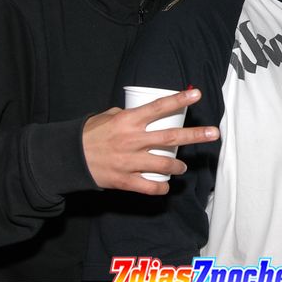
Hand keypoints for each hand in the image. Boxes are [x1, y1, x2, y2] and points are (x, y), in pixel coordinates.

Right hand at [82, 88, 218, 194]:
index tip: (197, 94)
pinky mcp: (125, 180)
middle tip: (214, 133)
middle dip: (196, 135)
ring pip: (165, 163)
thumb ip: (127, 115)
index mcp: (128, 120)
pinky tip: (165, 186)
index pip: (159, 107)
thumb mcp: (106, 117)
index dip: (179, 99)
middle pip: (171, 137)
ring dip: (178, 165)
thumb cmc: (88, 135)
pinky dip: (161, 188)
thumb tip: (142, 115)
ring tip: (182, 166)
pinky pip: (150, 186)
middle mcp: (132, 139)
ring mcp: (130, 161)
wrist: (68, 158)